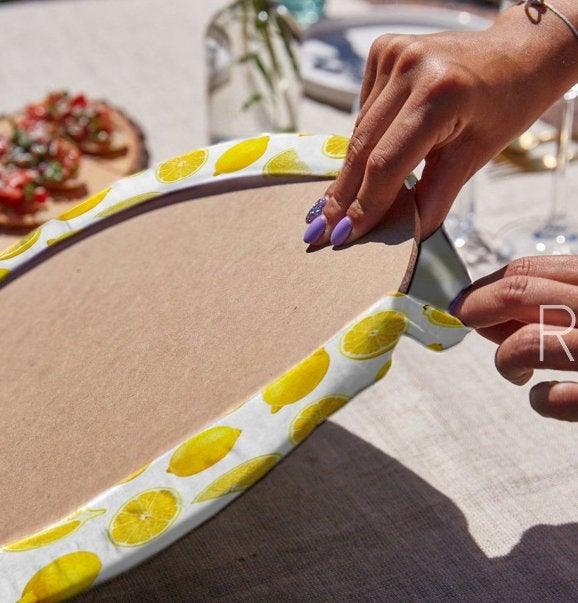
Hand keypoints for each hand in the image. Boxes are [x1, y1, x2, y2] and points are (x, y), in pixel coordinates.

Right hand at [303, 5, 577, 245]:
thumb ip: (434, 198)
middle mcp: (410, 66)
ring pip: (359, 131)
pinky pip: (363, 109)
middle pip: (363, 147)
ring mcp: (394, 52)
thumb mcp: (474, 157)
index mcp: (439, 94)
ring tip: (335, 205)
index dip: (364, 205)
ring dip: (350, 171)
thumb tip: (401, 235)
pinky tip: (369, 154)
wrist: (517, 55)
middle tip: (320, 229)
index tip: (342, 236)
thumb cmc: (504, 107)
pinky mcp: (384, 48)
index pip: (386, 164)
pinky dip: (364, 138)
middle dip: (343, 194)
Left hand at [452, 256, 577, 421]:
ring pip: (526, 343)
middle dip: (476, 309)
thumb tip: (483, 315)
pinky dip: (543, 400)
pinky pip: (553, 398)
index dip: (483, 287)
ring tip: (518, 372)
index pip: (528, 271)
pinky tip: (548, 397)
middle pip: (518, 294)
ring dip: (508, 360)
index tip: (462, 303)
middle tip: (462, 321)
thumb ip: (546, 305)